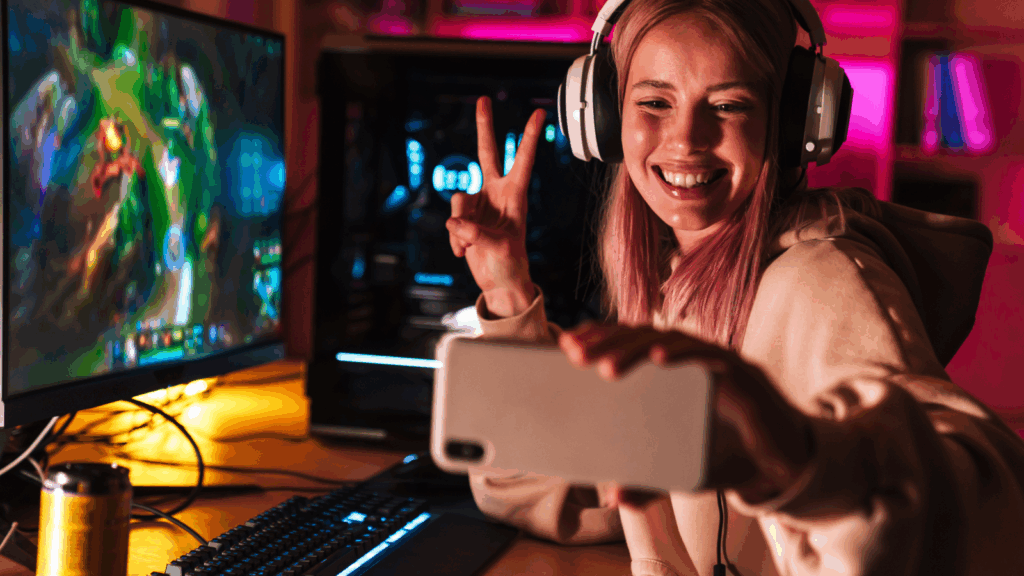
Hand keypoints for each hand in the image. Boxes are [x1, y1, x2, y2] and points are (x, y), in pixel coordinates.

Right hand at [446, 96, 545, 317]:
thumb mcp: (499, 249)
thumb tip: (454, 221)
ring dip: (461, 225)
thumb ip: (477, 233)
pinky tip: (465, 253)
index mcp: (516, 196)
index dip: (528, 138)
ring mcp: (480, 204)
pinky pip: (451, 219)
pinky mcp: (464, 217)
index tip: (538, 114)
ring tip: (470, 246)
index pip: (522, 161)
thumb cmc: (510, 265)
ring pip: (459, 198)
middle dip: (485, 126)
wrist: (499, 282)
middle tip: (483, 99)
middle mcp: (497, 193)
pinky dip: (455, 239)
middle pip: (487, 153)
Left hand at [559, 322, 813, 503]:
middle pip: (645, 337)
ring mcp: (719, 362)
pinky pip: (711, 356)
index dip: (601, 338)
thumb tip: (615, 496)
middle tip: (575, 354)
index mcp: (673, 373)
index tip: (567, 344)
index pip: (631, 344)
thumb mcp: (681, 470)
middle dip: (608, 342)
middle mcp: (693, 360)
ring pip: (673, 342)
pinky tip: (660, 358)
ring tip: (607, 367)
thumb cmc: (728, 456)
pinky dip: (685, 354)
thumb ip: (650, 480)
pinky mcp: (743, 375)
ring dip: (637, 350)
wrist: (782, 465)